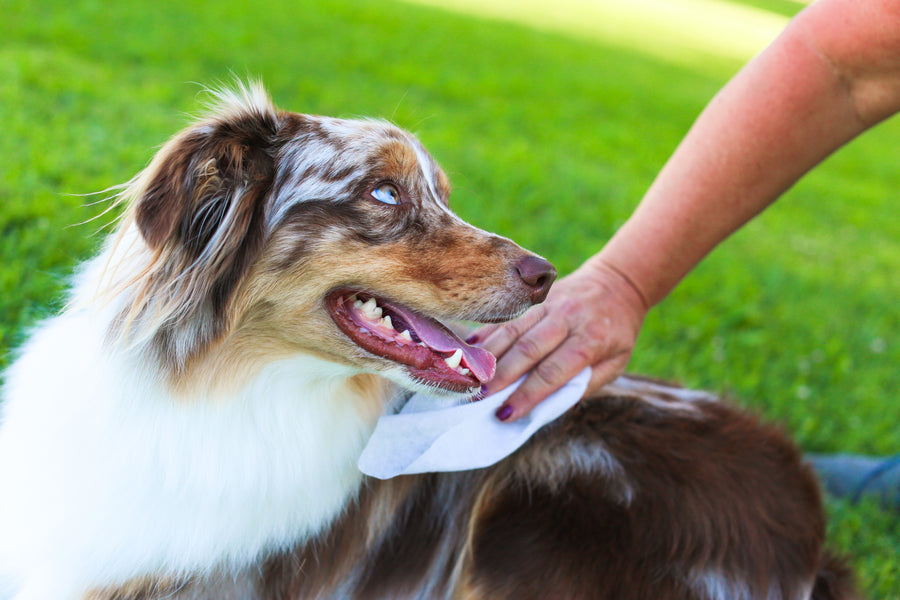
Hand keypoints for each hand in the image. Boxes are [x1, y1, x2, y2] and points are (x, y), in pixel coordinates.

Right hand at [471, 257, 647, 420]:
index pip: (554, 371)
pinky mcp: (535, 298)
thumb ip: (584, 385)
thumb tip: (547, 407)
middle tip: (478, 399)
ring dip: (489, 357)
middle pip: (528, 349)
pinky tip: (469, 350)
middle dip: (501, 377)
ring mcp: (548, 304)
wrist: (618, 283)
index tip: (506, 414)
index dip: (528, 394)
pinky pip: (507, 317)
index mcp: (591, 338)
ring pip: (512, 330)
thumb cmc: (617, 332)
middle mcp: (568, 318)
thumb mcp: (616, 363)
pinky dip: (487, 334)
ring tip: (470, 378)